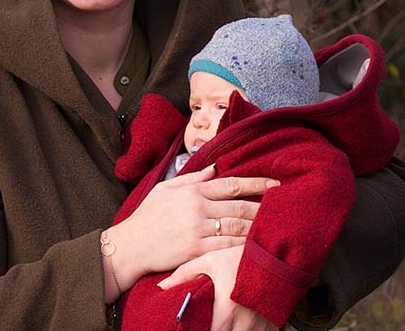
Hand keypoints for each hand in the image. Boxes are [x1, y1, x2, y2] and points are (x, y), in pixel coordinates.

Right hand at [107, 164, 277, 284]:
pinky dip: (246, 245)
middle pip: (240, 205)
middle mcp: (197, 207)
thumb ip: (190, 179)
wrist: (130, 245)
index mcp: (191, 190)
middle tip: (287, 205)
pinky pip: (228, 246)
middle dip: (266, 205)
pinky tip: (259, 244)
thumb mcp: (163, 190)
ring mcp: (198, 229)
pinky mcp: (197, 249)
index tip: (276, 182)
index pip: (231, 184)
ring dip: (259, 225)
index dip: (257, 183)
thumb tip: (215, 169)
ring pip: (238, 225)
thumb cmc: (145, 217)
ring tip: (278, 225)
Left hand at [158, 246, 277, 330]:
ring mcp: (261, 325)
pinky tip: (240, 323)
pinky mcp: (273, 323)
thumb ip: (184, 274)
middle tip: (206, 324)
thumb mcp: (210, 260)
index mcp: (227, 310)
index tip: (195, 326)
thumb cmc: (242, 256)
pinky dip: (247, 330)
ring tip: (223, 322)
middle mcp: (245, 323)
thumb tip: (162, 286)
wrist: (279, 253)